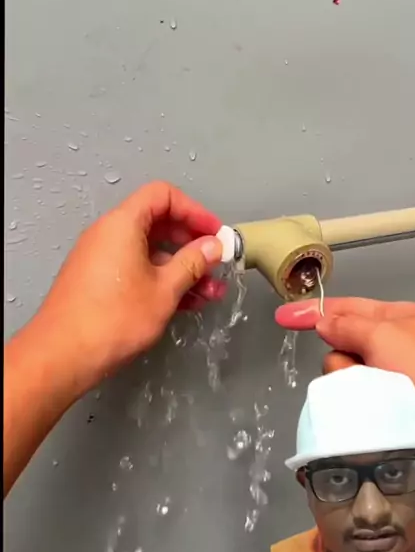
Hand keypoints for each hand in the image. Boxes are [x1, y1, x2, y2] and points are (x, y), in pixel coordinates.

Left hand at [32, 181, 224, 394]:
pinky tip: (186, 302)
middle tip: (216, 265)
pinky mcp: (99, 281)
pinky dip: (161, 279)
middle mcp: (109, 233)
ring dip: (181, 268)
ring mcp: (102, 258)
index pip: (163, 195)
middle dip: (192, 243)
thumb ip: (192, 263)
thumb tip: (214, 246)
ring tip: (210, 293)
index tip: (215, 235)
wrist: (62, 355)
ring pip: (150, 251)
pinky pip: (137, 268)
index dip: (194, 210)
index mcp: (122, 224)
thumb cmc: (116, 318)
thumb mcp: (165, 290)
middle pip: (158, 222)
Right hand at [275, 298, 414, 511]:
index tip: (284, 316)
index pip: (346, 310)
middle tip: (370, 371)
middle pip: (339, 353)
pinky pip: (353, 420)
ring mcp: (393, 393)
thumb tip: (324, 320)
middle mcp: (395, 356)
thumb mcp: (389, 334)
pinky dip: (358, 424)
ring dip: (353, 396)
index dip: (313, 312)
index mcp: (400, 323)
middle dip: (343, 363)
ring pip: (342, 389)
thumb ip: (348, 324)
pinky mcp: (389, 426)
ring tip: (382, 405)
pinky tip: (375, 428)